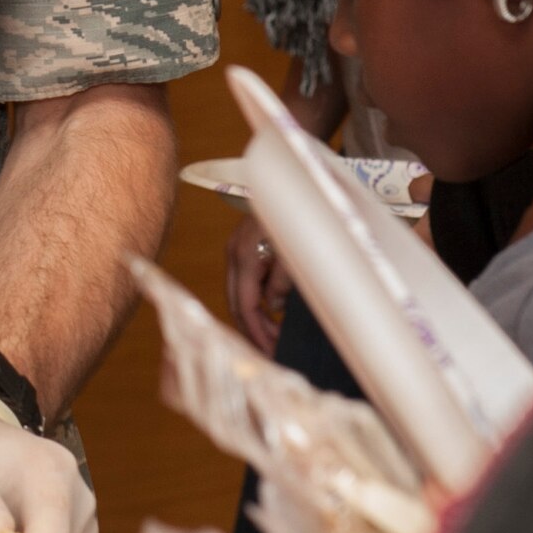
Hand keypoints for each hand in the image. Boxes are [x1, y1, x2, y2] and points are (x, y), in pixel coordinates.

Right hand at [226, 214, 290, 354]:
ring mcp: (236, 248)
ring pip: (237, 292)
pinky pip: (244, 280)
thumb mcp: (295, 254)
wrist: (294, 180)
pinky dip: (254, 299)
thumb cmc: (299, 215)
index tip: (270, 352)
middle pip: (235, 303)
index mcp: (245, 257)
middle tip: (271, 351)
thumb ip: (282, 283)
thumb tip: (273, 307)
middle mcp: (234, 253)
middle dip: (252, 330)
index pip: (245, 306)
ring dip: (253, 315)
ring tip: (273, 335)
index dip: (256, 333)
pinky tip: (270, 311)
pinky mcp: (243, 245)